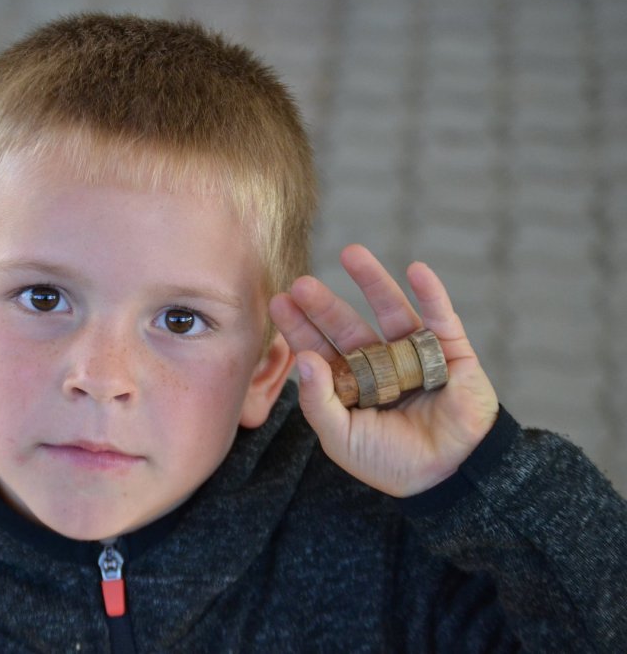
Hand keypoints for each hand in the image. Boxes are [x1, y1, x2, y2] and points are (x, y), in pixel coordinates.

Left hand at [269, 244, 498, 496]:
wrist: (449, 477)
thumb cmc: (389, 462)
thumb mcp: (342, 438)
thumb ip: (320, 403)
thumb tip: (306, 359)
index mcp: (349, 385)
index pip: (319, 349)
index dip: (299, 327)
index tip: (278, 302)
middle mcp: (378, 364)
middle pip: (347, 326)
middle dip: (324, 305)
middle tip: (301, 283)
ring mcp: (413, 355)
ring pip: (390, 311)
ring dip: (373, 281)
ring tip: (351, 252)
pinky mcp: (451, 353)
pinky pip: (441, 318)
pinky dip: (431, 294)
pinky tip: (416, 270)